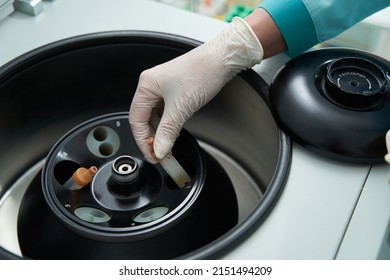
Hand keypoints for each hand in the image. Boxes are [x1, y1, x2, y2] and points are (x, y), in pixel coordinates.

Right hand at [129, 17, 262, 161]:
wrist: (222, 60)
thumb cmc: (202, 72)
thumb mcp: (181, 107)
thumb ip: (168, 131)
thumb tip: (159, 150)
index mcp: (147, 85)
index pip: (136, 119)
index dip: (142, 140)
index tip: (151, 155)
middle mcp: (152, 86)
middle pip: (144, 119)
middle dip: (151, 138)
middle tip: (159, 154)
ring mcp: (163, 88)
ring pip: (156, 117)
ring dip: (160, 133)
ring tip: (167, 147)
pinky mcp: (175, 91)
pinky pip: (166, 112)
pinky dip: (168, 125)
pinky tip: (172, 134)